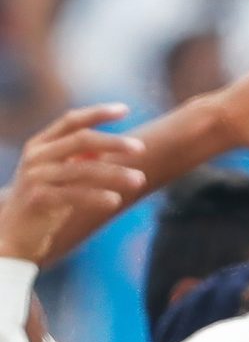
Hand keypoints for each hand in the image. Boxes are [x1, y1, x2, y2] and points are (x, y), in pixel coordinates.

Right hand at [0, 104, 145, 264]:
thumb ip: (81, 158)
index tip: (125, 109)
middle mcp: (36, 155)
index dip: (97, 113)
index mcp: (41, 144)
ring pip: (83, 169)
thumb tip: (110, 146)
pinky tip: (116, 201)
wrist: (13, 231)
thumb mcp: (60, 174)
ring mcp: (35, 176)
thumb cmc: (44, 199)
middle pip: (81, 140)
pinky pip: (74, 194)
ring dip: (115, 174)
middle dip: (113, 142)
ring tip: (140, 181)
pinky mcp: (38, 199)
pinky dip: (97, 197)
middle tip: (141, 148)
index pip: (71, 121)